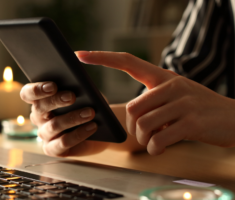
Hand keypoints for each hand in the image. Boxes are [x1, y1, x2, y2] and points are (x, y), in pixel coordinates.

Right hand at [20, 82, 107, 156]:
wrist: (100, 128)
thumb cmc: (88, 105)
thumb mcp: (83, 93)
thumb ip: (76, 87)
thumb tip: (78, 84)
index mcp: (40, 100)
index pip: (28, 94)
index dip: (36, 90)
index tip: (52, 86)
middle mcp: (38, 117)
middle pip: (40, 108)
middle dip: (56, 100)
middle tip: (72, 96)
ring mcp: (44, 134)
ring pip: (54, 125)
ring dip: (73, 118)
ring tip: (90, 112)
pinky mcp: (53, 149)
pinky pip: (63, 142)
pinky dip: (79, 134)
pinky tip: (92, 126)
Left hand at [76, 51, 234, 154]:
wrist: (233, 118)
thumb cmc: (198, 108)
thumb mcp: (176, 95)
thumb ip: (153, 99)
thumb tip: (131, 114)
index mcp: (163, 77)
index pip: (128, 61)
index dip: (102, 57)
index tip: (81, 54)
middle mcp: (171, 86)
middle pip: (133, 108)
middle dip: (133, 128)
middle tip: (143, 135)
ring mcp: (183, 104)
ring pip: (144, 125)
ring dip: (144, 139)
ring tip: (154, 141)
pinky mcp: (191, 123)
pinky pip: (159, 139)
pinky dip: (155, 148)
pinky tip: (160, 148)